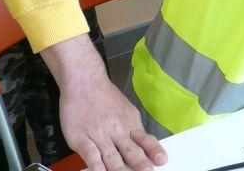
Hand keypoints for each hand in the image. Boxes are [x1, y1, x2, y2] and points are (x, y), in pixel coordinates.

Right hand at [41, 35, 165, 170]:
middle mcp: (117, 131)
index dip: (153, 151)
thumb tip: (143, 146)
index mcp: (130, 123)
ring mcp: (99, 135)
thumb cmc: (105, 97)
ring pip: (111, 156)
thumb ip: (132, 129)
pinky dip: (97, 165)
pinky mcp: (81, 139)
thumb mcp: (126, 110)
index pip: (145, 140)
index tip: (162, 160)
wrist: (85, 82)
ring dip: (120, 169)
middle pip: (131, 150)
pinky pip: (91, 154)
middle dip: (140, 163)